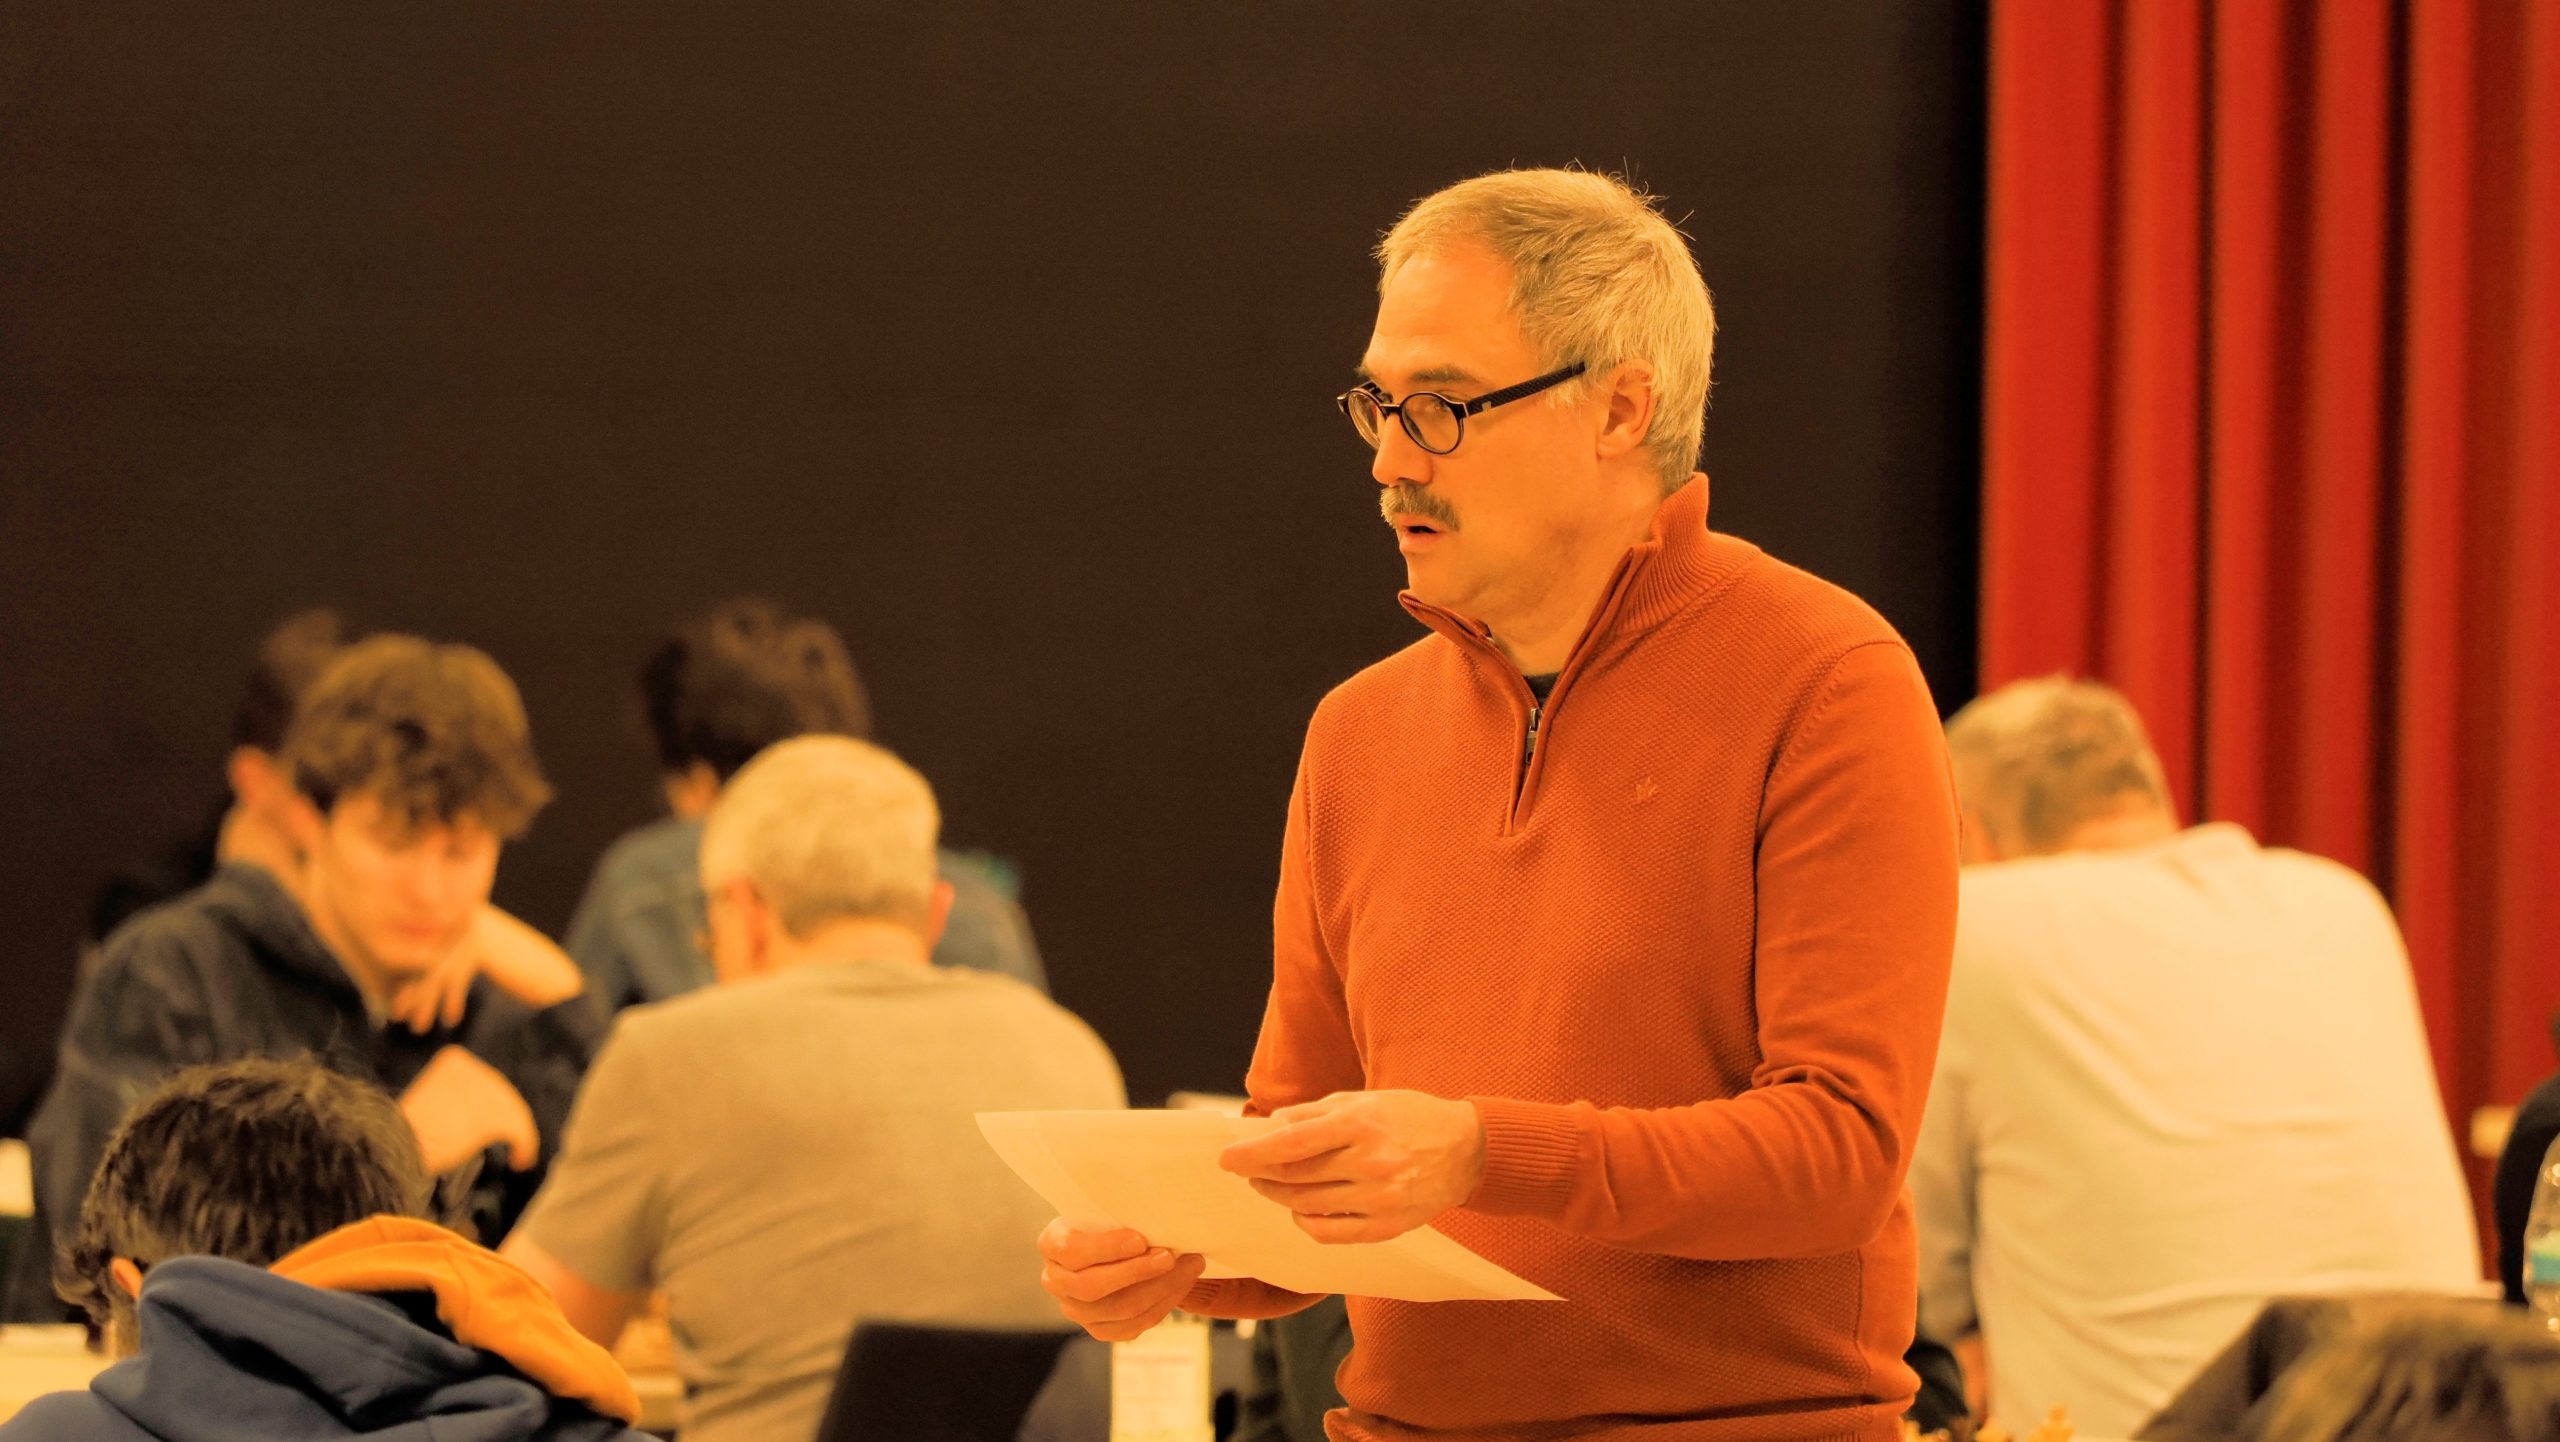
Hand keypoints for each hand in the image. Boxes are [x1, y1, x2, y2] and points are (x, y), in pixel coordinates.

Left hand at [388, 906, 583, 1033]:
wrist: (548, 974)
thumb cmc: (508, 974)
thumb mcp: (474, 966)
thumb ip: (448, 965)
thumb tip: (410, 986)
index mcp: (456, 919)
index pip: (424, 953)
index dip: (409, 980)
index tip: (399, 1004)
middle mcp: (460, 920)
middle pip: (426, 960)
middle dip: (413, 991)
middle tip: (400, 1015)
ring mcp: (472, 930)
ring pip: (437, 969)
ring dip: (426, 1000)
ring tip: (419, 1026)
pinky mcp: (483, 945)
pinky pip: (456, 975)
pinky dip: (451, 998)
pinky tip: (451, 1017)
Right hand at [400, 1044, 539, 1172]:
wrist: (392, 1147)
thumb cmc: (404, 1133)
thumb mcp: (433, 1103)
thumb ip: (459, 1098)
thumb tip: (488, 1113)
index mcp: (455, 1059)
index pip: (487, 1079)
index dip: (494, 1104)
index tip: (492, 1124)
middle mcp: (472, 1068)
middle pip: (503, 1094)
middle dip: (509, 1120)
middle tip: (513, 1143)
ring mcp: (482, 1091)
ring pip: (515, 1112)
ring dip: (521, 1136)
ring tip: (519, 1156)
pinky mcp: (490, 1116)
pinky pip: (520, 1130)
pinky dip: (525, 1146)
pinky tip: (521, 1161)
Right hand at [1036, 1219, 1206, 1341]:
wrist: (1114, 1243)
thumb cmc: (1113, 1218)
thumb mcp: (1108, 1207)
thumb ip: (1122, 1212)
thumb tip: (1159, 1216)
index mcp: (1051, 1244)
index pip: (1072, 1250)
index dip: (1106, 1248)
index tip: (1141, 1240)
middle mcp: (1056, 1281)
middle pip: (1092, 1287)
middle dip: (1137, 1272)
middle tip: (1170, 1256)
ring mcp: (1076, 1310)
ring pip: (1118, 1309)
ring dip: (1160, 1288)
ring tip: (1189, 1266)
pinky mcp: (1100, 1329)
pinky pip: (1133, 1326)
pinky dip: (1162, 1305)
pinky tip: (1181, 1284)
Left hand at [1218, 1089, 1485, 1243]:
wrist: (1465, 1149)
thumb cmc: (1409, 1117)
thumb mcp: (1364, 1100)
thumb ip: (1315, 1114)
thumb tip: (1270, 1126)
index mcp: (1361, 1124)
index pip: (1292, 1143)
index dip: (1253, 1153)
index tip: (1227, 1158)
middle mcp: (1370, 1162)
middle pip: (1295, 1176)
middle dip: (1260, 1174)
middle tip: (1245, 1169)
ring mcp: (1380, 1198)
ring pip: (1308, 1205)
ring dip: (1279, 1196)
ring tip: (1270, 1184)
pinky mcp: (1388, 1226)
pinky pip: (1331, 1234)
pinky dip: (1306, 1223)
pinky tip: (1300, 1209)